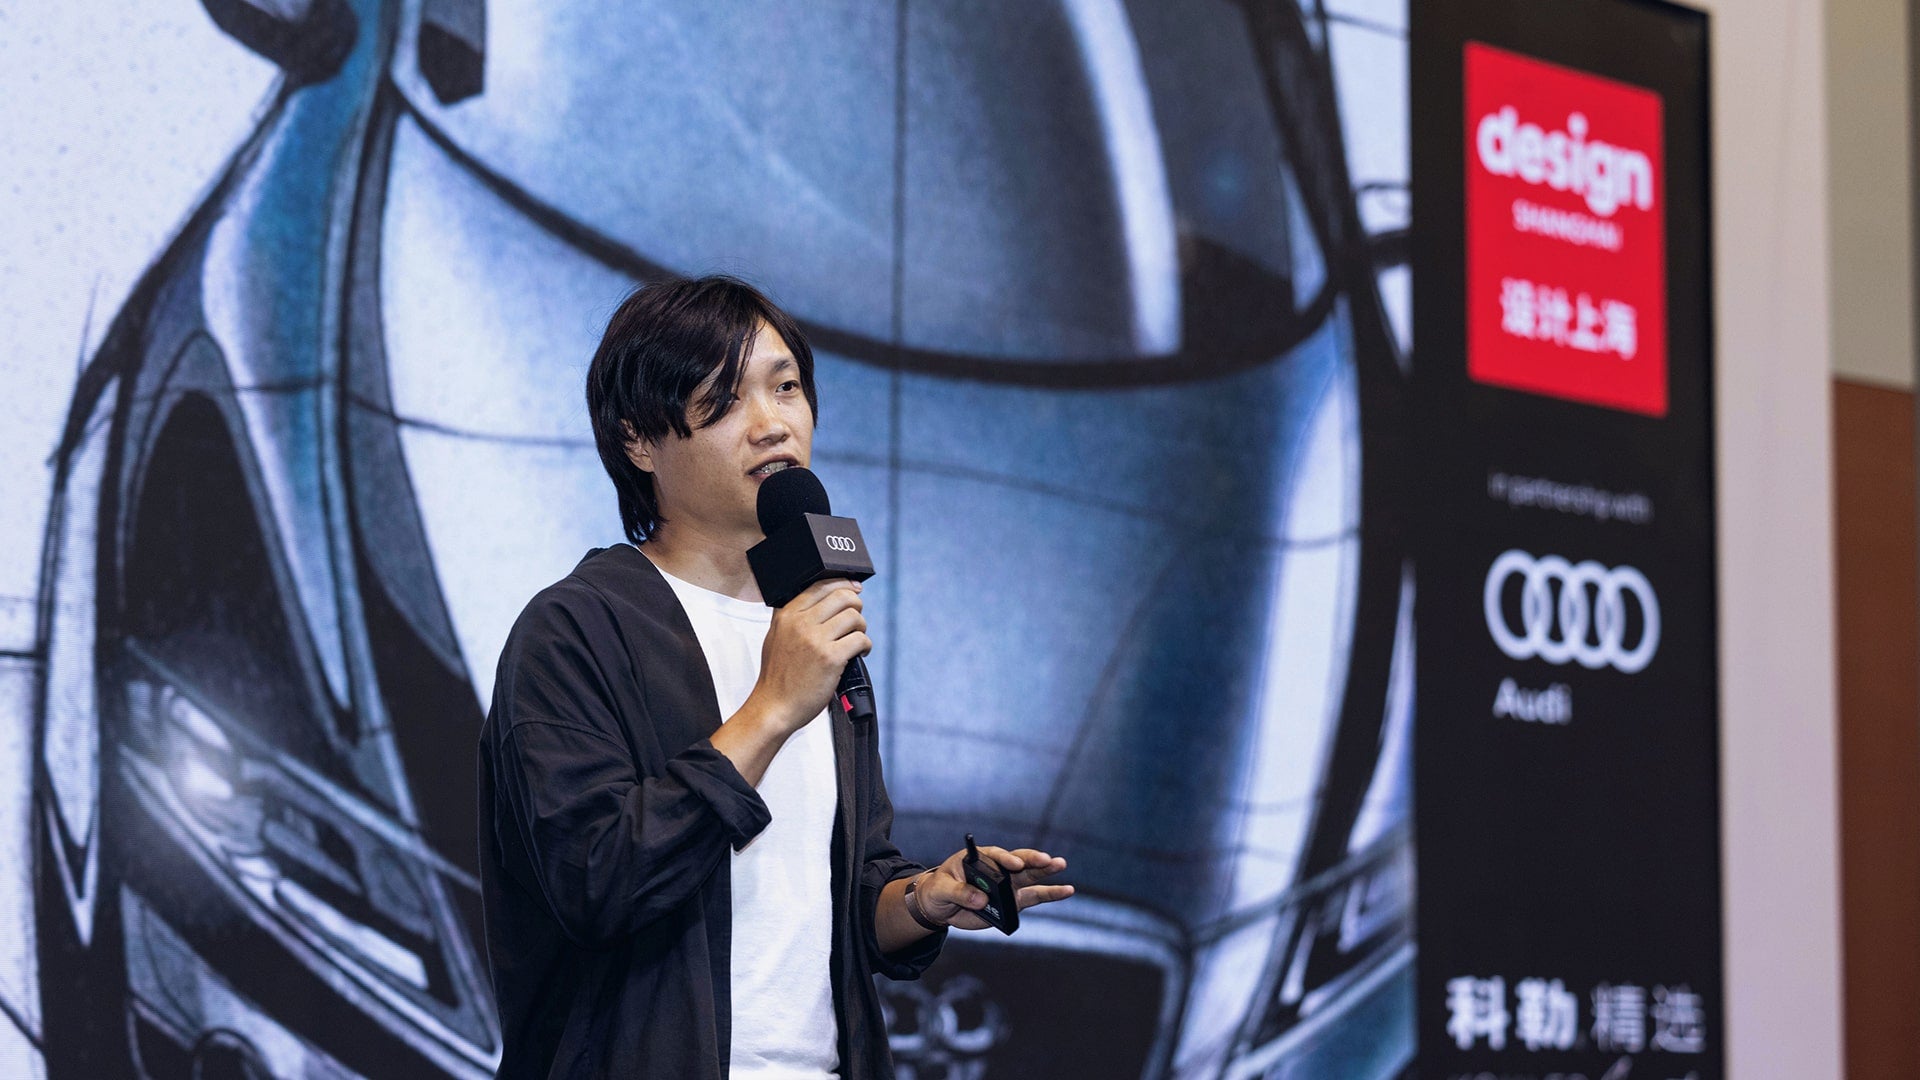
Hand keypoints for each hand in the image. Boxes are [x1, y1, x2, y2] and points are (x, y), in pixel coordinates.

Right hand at [747, 578, 868, 732]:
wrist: (774, 707)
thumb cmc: (778, 677)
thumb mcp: (775, 637)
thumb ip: (792, 618)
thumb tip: (820, 602)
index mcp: (787, 615)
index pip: (821, 585)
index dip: (844, 584)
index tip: (855, 589)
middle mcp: (800, 623)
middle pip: (842, 596)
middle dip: (857, 605)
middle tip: (856, 621)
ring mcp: (815, 640)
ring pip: (854, 617)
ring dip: (862, 628)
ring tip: (856, 640)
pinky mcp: (830, 658)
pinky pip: (860, 640)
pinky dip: (865, 646)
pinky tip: (860, 653)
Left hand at [914, 845, 1072, 930]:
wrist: (940, 907)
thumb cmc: (938, 890)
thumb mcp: (941, 889)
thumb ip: (960, 892)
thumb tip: (981, 899)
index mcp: (979, 858)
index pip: (995, 855)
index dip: (1006, 859)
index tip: (1015, 864)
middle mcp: (998, 869)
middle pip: (1019, 862)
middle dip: (1034, 860)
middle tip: (1050, 860)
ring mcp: (1007, 886)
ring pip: (1031, 878)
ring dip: (1048, 874)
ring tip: (1063, 866)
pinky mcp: (1012, 903)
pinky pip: (1033, 898)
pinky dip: (1050, 894)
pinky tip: (1067, 890)